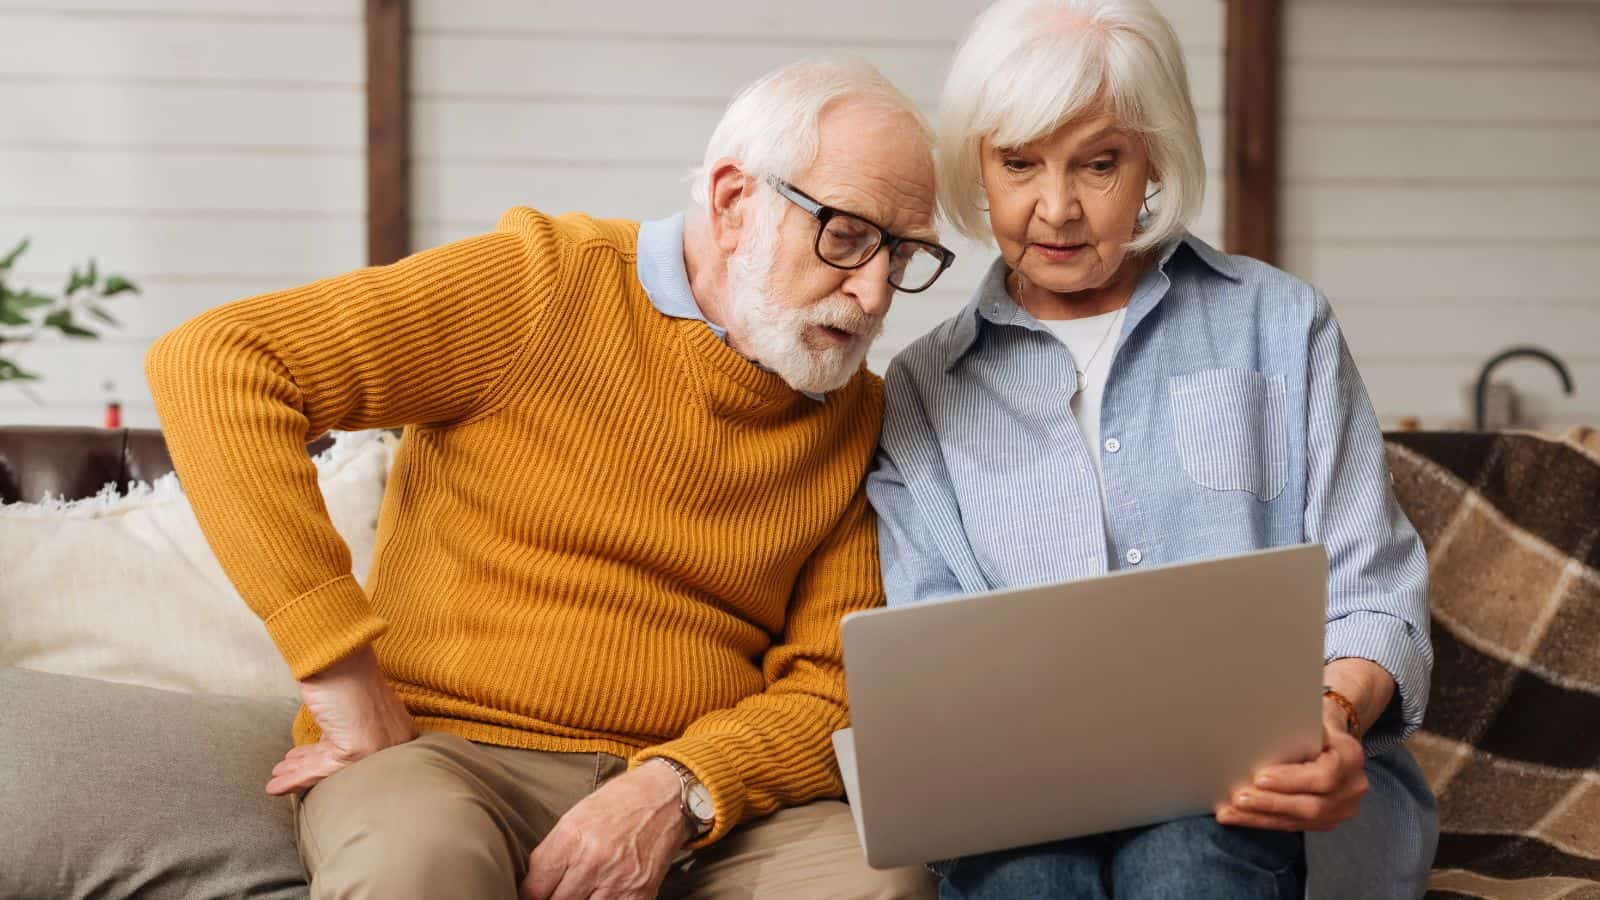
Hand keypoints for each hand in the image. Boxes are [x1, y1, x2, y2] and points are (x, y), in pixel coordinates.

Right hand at [264, 645, 416, 795]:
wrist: (339, 655)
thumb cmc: (344, 673)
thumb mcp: (351, 706)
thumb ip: (349, 726)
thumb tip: (329, 745)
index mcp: (399, 728)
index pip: (359, 755)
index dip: (324, 760)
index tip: (305, 764)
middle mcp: (395, 740)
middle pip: (344, 765)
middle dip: (309, 767)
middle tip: (287, 771)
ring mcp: (379, 746)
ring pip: (330, 768)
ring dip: (297, 773)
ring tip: (278, 776)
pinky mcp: (359, 749)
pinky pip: (321, 769)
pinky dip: (295, 778)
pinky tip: (275, 784)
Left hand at [521, 760, 690, 899]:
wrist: (665, 797)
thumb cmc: (617, 804)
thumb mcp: (574, 818)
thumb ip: (551, 854)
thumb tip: (534, 887)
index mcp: (572, 837)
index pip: (535, 888)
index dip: (530, 896)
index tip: (534, 894)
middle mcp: (594, 861)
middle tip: (557, 892)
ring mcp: (618, 881)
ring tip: (579, 892)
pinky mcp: (640, 895)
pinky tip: (600, 895)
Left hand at [1214, 698, 1367, 831]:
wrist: (1333, 736)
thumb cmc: (1316, 721)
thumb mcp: (1311, 714)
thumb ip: (1295, 727)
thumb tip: (1260, 731)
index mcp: (1351, 757)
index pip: (1323, 777)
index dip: (1290, 780)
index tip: (1259, 778)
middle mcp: (1352, 787)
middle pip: (1312, 806)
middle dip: (1271, 803)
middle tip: (1239, 798)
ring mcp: (1343, 808)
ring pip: (1300, 820)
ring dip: (1261, 817)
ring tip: (1230, 812)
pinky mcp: (1327, 820)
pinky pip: (1294, 825)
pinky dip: (1264, 820)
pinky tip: (1241, 817)